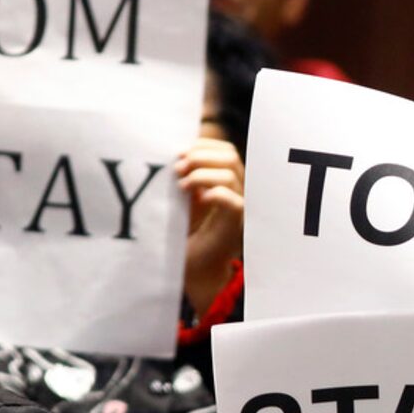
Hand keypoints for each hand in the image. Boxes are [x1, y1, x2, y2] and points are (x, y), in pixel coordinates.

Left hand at [178, 137, 244, 318]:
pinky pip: (232, 200)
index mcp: (226, 179)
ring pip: (230, 173)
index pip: (223, 149)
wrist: (192, 267)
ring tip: (181, 186)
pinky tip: (198, 199)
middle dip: (200, 156)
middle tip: (177, 168)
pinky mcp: (236, 223)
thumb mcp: (182, 197)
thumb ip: (184, 175)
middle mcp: (237, 189)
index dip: (201, 145)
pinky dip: (214, 194)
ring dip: (201, 174)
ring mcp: (239, 205)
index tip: (177, 154)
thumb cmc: (186, 233)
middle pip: (229, 155)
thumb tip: (174, 153)